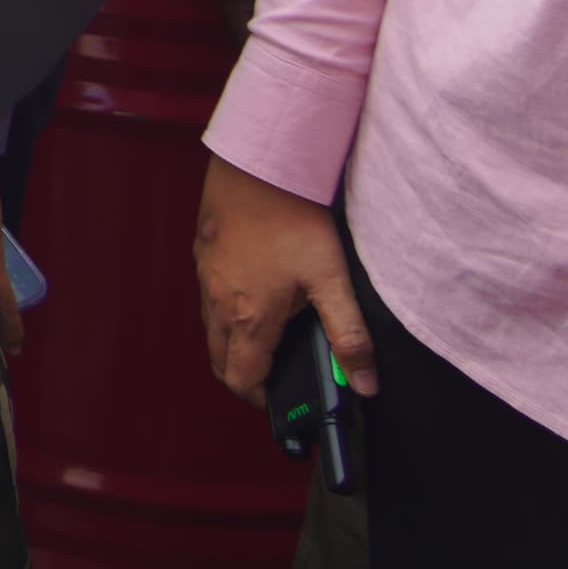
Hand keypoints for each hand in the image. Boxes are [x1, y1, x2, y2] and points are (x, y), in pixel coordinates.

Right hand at [197, 154, 371, 404]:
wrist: (256, 166)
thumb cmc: (292, 220)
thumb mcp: (332, 280)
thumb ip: (349, 337)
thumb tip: (366, 385)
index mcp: (250, 318)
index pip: (242, 379)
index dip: (261, 400)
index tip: (281, 402)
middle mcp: (219, 302)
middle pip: (219, 360)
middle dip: (242, 377)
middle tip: (274, 378)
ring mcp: (206, 277)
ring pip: (210, 329)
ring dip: (232, 345)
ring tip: (267, 340)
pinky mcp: (202, 254)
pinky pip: (206, 298)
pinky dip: (223, 313)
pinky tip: (252, 294)